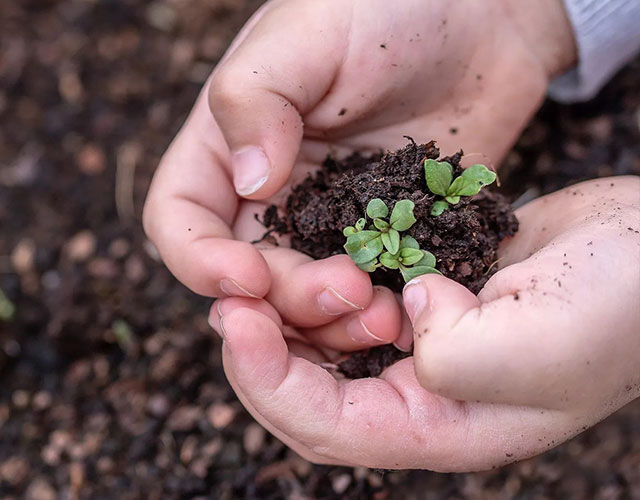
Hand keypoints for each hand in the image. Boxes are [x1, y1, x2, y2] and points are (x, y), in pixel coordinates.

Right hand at [143, 0, 575, 348]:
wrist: (481, 15)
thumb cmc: (386, 6)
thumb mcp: (308, 34)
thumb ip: (256, 101)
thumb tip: (247, 184)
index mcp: (231, 146)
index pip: (181, 220)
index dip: (199, 261)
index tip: (245, 277)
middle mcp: (275, 193)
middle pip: (251, 275)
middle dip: (286, 298)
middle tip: (345, 291)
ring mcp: (333, 220)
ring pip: (309, 298)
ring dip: (334, 321)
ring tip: (382, 314)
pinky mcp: (389, 235)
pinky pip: (374, 288)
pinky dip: (383, 311)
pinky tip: (411, 311)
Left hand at [214, 177, 639, 470]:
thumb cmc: (617, 307)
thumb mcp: (538, 345)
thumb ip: (455, 353)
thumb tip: (407, 313)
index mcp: (445, 427)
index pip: (329, 426)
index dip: (270, 381)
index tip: (236, 321)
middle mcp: (425, 396)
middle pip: (313, 394)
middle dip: (262, 352)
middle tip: (228, 300)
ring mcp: (424, 347)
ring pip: (328, 349)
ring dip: (289, 318)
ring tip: (257, 278)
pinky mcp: (428, 300)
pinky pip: (357, 304)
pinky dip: (325, 287)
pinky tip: (308, 259)